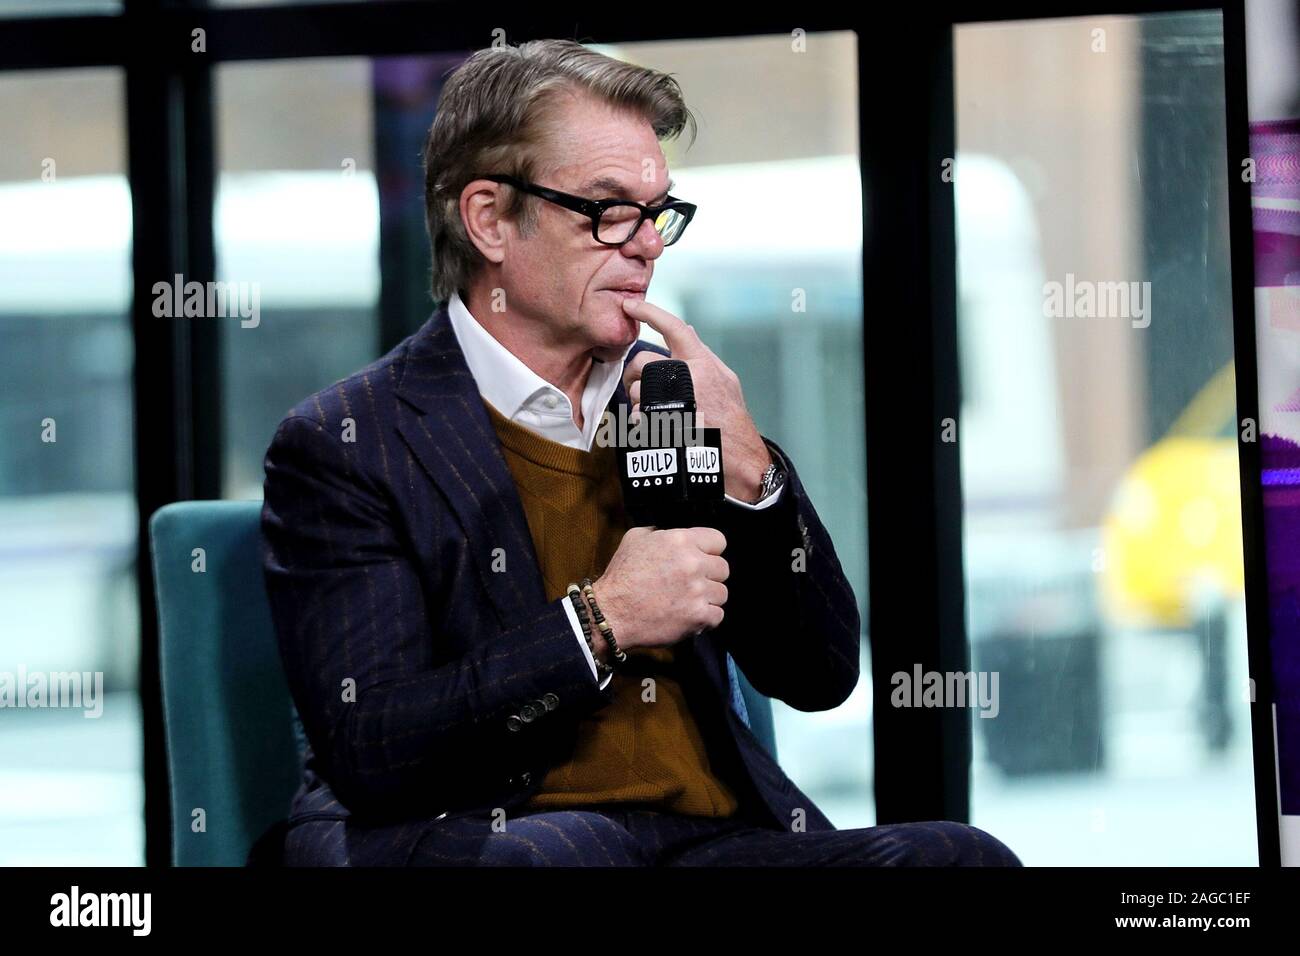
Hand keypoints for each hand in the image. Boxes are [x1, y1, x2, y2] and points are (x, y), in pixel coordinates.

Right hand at [592, 526, 729, 649]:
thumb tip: (672, 533)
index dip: (710, 550)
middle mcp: (693, 563)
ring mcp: (698, 591)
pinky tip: (689, 614)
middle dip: (709, 575)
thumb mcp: (635, 539)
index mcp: (680, 540)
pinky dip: (706, 618)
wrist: (611, 613)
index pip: (719, 540)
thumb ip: (660, 532)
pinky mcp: (699, 616)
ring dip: (708, 598)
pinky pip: (718, 615)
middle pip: (723, 568)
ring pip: (722, 593)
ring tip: (688, 601)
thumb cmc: (621, 577)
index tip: (703, 558)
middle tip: (692, 583)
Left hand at [620, 297, 772, 501]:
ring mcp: (675, 400)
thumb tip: (687, 331)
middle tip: (635, 383)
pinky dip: (639, 418)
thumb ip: (702, 355)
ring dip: (637, 399)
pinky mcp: (663, 423)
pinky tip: (650, 423)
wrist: (739, 457)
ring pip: (636, 389)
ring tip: (650, 409)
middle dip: (634, 372)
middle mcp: (689, 377)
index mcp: (703, 363)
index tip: (630, 304)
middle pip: (643, 361)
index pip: (675, 327)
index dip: (650, 312)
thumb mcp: (725, 379)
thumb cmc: (732, 418)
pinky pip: (637, 413)